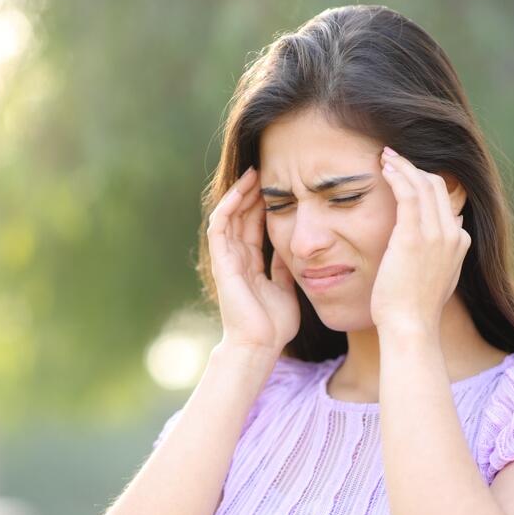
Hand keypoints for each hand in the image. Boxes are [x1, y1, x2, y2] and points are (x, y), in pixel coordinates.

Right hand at [207, 166, 299, 353]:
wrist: (260, 345)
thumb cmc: (274, 326)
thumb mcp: (286, 289)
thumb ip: (284, 269)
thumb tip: (292, 250)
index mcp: (251, 265)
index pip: (254, 226)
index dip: (263, 205)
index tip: (279, 186)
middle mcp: (236, 259)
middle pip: (241, 217)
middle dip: (252, 193)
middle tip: (266, 169)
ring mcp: (227, 259)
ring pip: (230, 217)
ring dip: (240, 194)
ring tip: (253, 172)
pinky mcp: (221, 262)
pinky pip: (221, 227)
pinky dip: (228, 207)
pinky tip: (240, 190)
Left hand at [371, 147, 469, 333]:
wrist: (411, 326)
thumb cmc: (414, 308)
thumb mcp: (438, 277)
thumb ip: (445, 253)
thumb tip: (455, 229)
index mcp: (459, 242)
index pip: (446, 200)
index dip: (425, 183)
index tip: (405, 175)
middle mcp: (452, 234)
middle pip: (437, 186)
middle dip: (414, 168)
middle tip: (393, 157)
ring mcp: (436, 235)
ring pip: (424, 184)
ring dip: (404, 166)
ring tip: (385, 156)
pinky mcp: (413, 237)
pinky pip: (408, 195)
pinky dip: (398, 176)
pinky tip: (384, 168)